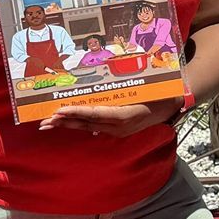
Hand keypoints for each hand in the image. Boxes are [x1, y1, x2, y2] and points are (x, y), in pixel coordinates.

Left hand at [40, 97, 182, 137]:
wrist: (174, 103)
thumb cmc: (159, 91)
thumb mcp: (142, 88)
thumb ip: (122, 91)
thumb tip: (103, 89)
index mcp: (126, 115)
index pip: (96, 114)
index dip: (77, 113)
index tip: (60, 111)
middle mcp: (120, 126)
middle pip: (87, 123)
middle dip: (65, 122)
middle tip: (44, 122)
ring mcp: (119, 130)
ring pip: (89, 127)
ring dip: (69, 125)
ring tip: (50, 124)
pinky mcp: (119, 130)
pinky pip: (96, 127)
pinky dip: (81, 124)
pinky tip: (67, 124)